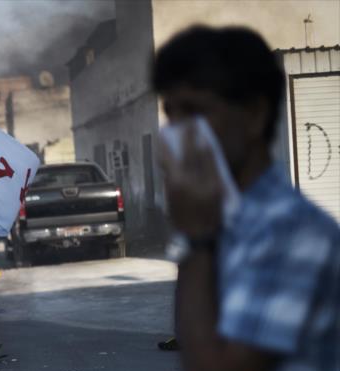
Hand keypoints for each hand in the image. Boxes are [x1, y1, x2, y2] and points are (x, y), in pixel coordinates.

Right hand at [157, 121, 222, 237]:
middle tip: (185, 124)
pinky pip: (213, 166)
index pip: (169, 160)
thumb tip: (169, 166)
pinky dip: (210, 155)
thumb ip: (169, 183)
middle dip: (187, 138)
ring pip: (203, 158)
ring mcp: (207, 183)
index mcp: (176, 186)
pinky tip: (208, 147)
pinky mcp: (218, 187)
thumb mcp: (169, 203)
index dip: (165, 146)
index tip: (162, 135)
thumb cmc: (180, 221)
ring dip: (200, 143)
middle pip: (189, 154)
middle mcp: (192, 182)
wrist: (201, 236)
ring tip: (197, 131)